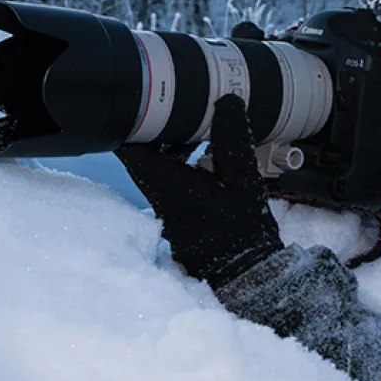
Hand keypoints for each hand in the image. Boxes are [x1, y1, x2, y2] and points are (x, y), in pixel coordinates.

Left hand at [115, 94, 283, 289]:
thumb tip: (227, 102)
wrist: (249, 278)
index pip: (131, 150)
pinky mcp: (181, 223)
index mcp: (170, 187)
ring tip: (200, 134)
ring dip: (174, 150)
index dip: (131, 124)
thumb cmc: (245, 234)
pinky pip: (174, 187)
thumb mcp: (245, 180)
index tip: (143, 104)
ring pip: (160, 172)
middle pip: (144, 157)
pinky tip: (211, 164)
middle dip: (159, 132)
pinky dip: (185, 170)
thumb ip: (233, 140)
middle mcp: (162, 200)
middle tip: (180, 111)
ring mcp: (170, 214)